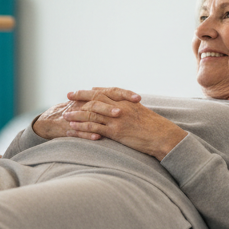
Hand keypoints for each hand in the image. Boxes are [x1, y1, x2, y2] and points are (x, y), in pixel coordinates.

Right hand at [33, 87, 141, 139]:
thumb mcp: (91, 105)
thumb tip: (133, 105)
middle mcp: (85, 104)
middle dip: (113, 105)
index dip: (124, 94)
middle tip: (126, 109)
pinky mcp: (69, 128)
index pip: (110, 92)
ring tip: (117, 119)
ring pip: (90, 115)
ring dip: (104, 117)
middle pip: (100, 101)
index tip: (138, 98)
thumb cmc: (76, 113)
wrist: (51, 121)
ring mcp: (77, 116)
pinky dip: (88, 133)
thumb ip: (109, 103)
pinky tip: (98, 137)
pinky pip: (79, 131)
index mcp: (93, 98)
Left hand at [62, 89, 184, 160]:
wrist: (164, 137)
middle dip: (80, 97)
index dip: (91, 91)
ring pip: (91, 113)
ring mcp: (117, 119)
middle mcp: (120, 107)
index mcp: (126, 101)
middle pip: (95, 98)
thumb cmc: (155, 127)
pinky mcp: (115, 131)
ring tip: (65, 115)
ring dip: (77, 114)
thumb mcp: (141, 113)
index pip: (105, 92)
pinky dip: (82, 128)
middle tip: (67, 97)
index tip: (80, 91)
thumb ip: (129, 109)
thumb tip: (119, 109)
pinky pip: (94, 128)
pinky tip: (73, 129)